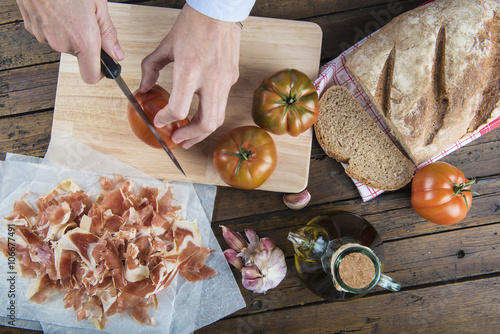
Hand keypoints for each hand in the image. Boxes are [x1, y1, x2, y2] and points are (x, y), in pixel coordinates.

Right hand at [16, 0, 123, 83]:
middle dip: (86, 42)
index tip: (104, 63)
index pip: (91, 76)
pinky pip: (49, 33)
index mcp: (82, 40)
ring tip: (71, 10)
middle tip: (88, 20)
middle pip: (79, 55)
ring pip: (63, 43)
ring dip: (70, 32)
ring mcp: (44, 37)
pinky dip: (55, 25)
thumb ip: (108, 33)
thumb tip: (117, 55)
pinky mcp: (32, 28)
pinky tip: (58, 8)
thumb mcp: (98, 5)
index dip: (100, 72)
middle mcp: (61, 43)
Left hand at [140, 4, 240, 148]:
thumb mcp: (167, 46)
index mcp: (190, 70)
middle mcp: (210, 78)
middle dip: (191, 137)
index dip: (167, 119)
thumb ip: (151, 69)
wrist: (219, 9)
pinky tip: (200, 110)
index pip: (178, 109)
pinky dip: (210, 112)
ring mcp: (225, 80)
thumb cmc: (193, 23)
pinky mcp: (232, 77)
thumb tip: (144, 88)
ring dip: (202, 130)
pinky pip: (222, 101)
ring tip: (190, 134)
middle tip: (179, 140)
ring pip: (218, 118)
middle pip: (206, 123)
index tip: (161, 121)